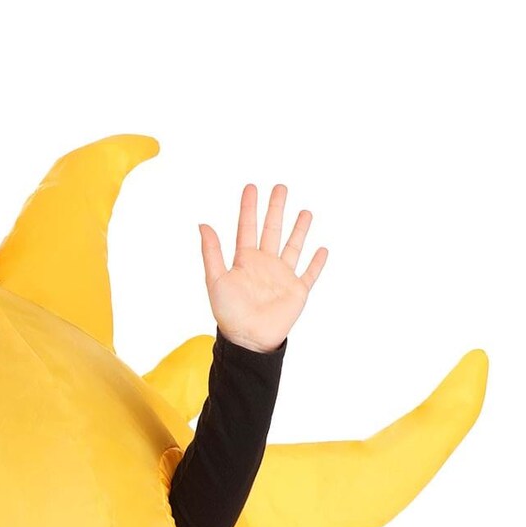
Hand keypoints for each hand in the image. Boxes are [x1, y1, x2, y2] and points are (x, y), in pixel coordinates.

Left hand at [198, 184, 326, 351]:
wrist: (249, 339)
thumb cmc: (229, 313)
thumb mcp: (215, 279)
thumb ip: (212, 252)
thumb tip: (203, 224)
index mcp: (245, 261)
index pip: (247, 227)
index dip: (249, 207)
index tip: (251, 187)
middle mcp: (265, 265)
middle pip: (272, 229)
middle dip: (276, 208)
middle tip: (280, 187)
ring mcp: (282, 277)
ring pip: (293, 246)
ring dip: (299, 229)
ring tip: (305, 212)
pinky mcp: (296, 291)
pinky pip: (309, 274)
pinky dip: (317, 262)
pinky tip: (322, 249)